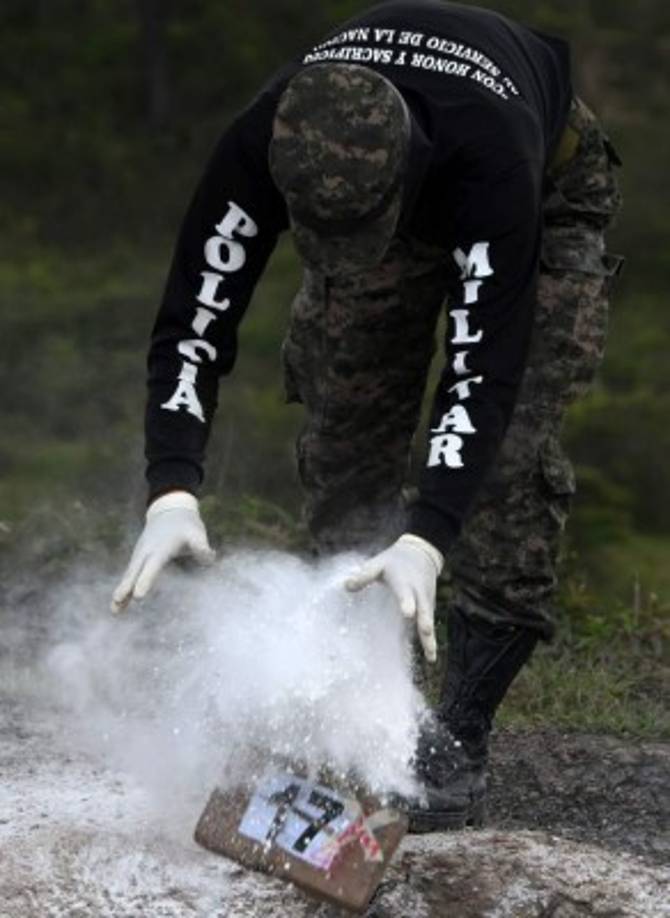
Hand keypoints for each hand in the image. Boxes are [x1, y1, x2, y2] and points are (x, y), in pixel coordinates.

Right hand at [111, 491, 213, 612]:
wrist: (169, 511)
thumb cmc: (186, 525)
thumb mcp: (196, 533)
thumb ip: (201, 546)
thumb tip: (209, 556)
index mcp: (162, 547)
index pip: (153, 565)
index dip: (145, 580)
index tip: (138, 595)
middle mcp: (147, 552)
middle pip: (135, 571)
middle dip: (127, 585)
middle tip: (118, 599)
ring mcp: (140, 555)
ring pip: (129, 575)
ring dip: (121, 591)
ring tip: (114, 611)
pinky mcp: (138, 560)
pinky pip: (129, 576)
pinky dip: (123, 589)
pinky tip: (117, 607)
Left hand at [345, 534, 443, 661]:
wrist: (421, 554)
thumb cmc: (395, 561)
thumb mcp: (379, 564)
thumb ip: (364, 575)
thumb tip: (346, 586)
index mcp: (405, 583)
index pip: (406, 593)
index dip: (407, 603)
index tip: (408, 614)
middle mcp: (419, 594)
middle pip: (424, 611)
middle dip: (425, 624)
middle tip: (427, 634)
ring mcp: (426, 602)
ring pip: (429, 621)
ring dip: (430, 639)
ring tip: (431, 658)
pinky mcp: (429, 609)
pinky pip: (428, 624)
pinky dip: (429, 640)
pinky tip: (430, 656)